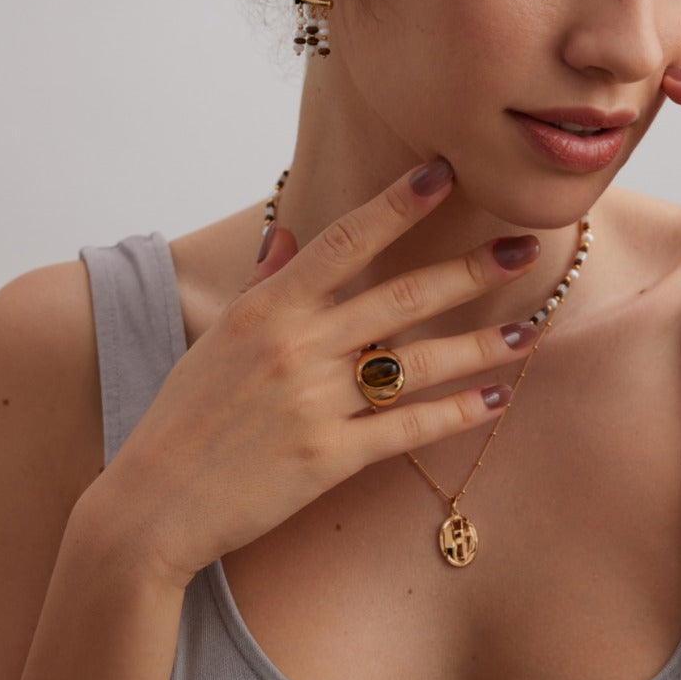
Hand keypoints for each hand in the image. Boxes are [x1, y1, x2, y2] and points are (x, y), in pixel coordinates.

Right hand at [83, 162, 542, 588]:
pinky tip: (494, 399)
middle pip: (400, 297)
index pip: (344, 241)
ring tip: (528, 333)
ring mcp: (314, 404)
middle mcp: (296, 347)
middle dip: (469, 271)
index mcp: (267, 309)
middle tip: (525, 248)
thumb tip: (286, 235)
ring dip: (480, 347)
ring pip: (417, 364)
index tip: (444, 172)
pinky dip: (455, 413)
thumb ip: (261, 285)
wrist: (152, 507)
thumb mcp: (216, 339)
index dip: (397, 205)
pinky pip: (408, 428)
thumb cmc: (183, 417)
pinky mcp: (329, 459)